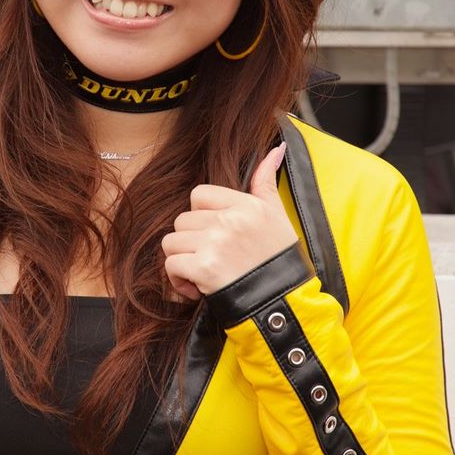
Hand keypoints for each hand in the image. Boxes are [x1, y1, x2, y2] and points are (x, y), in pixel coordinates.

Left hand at [162, 143, 297, 299]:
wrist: (282, 304)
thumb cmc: (279, 261)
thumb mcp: (277, 216)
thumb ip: (266, 182)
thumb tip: (275, 150)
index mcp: (246, 205)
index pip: (199, 195)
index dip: (201, 217)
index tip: (214, 235)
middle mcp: (229, 220)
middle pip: (182, 220)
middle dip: (190, 242)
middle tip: (210, 259)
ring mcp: (215, 243)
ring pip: (172, 242)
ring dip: (182, 261)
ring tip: (203, 274)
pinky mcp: (204, 268)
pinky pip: (171, 265)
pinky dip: (178, 281)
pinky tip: (198, 289)